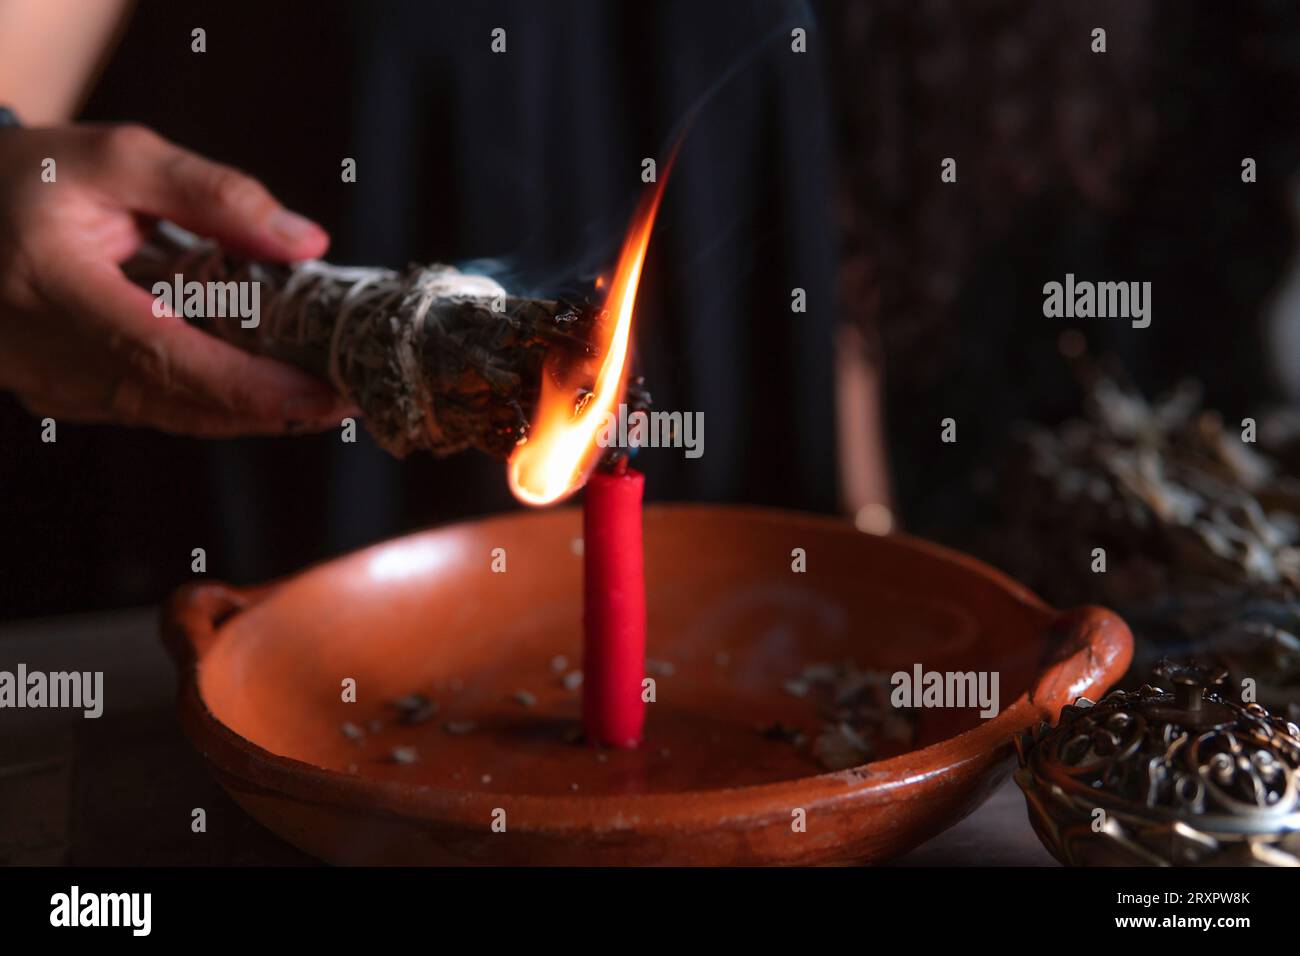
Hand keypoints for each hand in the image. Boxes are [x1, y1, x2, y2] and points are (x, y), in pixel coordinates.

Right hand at [0, 123, 351, 435]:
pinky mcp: (65, 396)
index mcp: (52, 283)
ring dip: (253, 414)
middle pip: (180, 403)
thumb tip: (305, 242)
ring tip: (326, 395)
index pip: (165, 355)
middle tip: (351, 398)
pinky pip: (154, 410)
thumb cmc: (29, 178)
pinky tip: (268, 389)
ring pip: (172, 417)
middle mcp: (46, 351)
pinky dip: (215, 404)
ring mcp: (52, 384)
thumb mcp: (116, 158)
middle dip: (274, 411)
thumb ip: (214, 194)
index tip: (325, 395)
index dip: (251, 387)